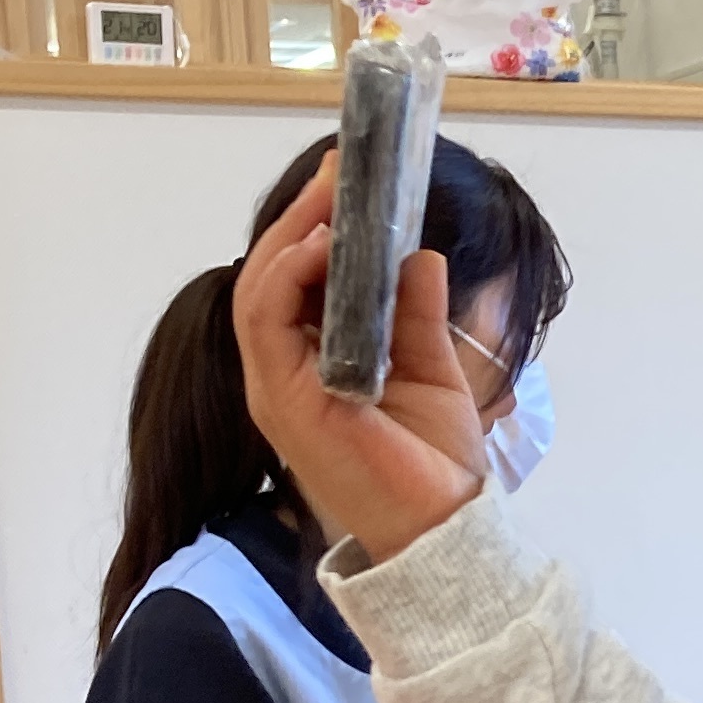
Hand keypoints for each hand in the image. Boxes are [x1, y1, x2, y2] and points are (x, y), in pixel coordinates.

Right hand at [233, 153, 485, 563]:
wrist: (442, 531)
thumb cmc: (433, 464)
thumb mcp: (432, 369)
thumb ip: (417, 312)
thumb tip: (419, 253)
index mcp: (313, 364)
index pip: (295, 283)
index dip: (314, 228)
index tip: (346, 183)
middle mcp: (285, 373)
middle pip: (272, 276)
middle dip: (303, 217)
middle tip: (338, 171)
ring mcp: (278, 387)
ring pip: (260, 290)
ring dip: (294, 235)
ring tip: (331, 196)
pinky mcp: (283, 401)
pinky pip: (266, 322)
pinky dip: (288, 276)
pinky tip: (321, 245)